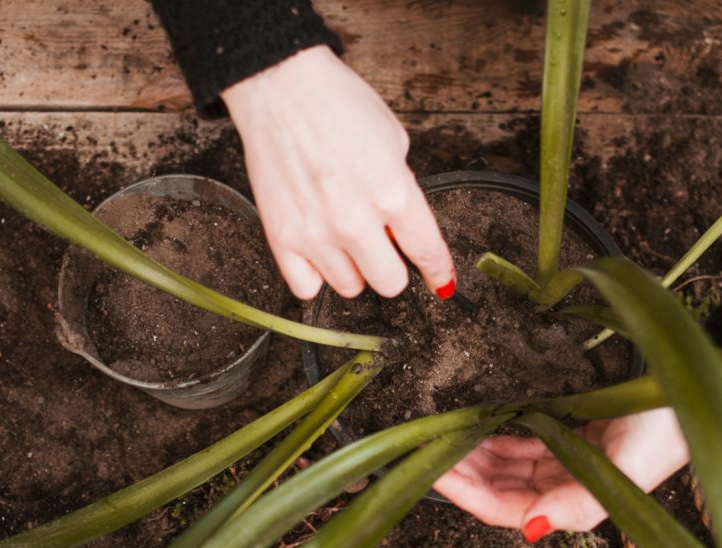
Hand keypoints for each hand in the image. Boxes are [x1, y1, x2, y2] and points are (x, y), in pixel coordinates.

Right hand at [221, 45, 455, 299]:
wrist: (280, 86)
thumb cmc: (335, 103)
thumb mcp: (393, 140)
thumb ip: (403, 190)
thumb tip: (401, 228)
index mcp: (393, 192)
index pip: (426, 251)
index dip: (438, 271)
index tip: (441, 281)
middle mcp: (356, 221)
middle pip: (389, 283)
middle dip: (392, 266)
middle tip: (382, 246)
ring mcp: (316, 233)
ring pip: (350, 287)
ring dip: (354, 269)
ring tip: (345, 239)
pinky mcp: (281, 237)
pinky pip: (306, 287)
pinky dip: (316, 275)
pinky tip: (319, 251)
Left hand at [433, 408, 689, 541]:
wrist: (701, 389)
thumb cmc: (670, 425)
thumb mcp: (629, 466)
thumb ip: (581, 504)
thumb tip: (532, 529)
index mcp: (581, 502)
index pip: (508, 511)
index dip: (468, 495)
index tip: (435, 470)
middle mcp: (571, 488)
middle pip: (502, 490)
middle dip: (464, 474)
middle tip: (429, 448)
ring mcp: (572, 464)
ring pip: (510, 468)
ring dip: (477, 455)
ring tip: (446, 436)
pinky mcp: (576, 439)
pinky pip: (527, 444)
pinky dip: (500, 438)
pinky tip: (480, 428)